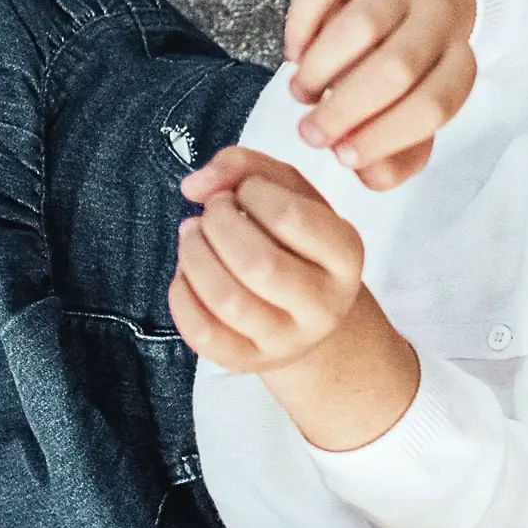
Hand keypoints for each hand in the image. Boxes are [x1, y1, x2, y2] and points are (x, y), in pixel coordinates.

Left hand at [168, 148, 370, 374]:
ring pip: (228, 300)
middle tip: (211, 212)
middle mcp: (326, 304)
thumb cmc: (295, 243)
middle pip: (258, 263)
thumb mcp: (289, 193)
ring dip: (194, 255)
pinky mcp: (250, 360)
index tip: (245, 190)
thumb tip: (195, 186)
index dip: (252, 191)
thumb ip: (246, 167)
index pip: (292, 217)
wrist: (308, 313)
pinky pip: (203, 334)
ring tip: (192, 236)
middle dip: (217, 224)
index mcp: (346, 255)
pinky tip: (186, 275)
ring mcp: (289, 339)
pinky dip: (181, 297)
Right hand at [281, 0, 478, 188]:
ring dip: (321, 70)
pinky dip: (303, 23)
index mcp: (458, 62)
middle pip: (397, 68)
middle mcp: (436, 17)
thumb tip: (370, 176)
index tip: (344, 158)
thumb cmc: (405, 65)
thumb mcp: (410, 112)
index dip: (386, 135)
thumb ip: (398, 154)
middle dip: (346, 110)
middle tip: (310, 135)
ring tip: (301, 95)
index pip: (434, 105)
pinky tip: (294, 54)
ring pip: (361, 27)